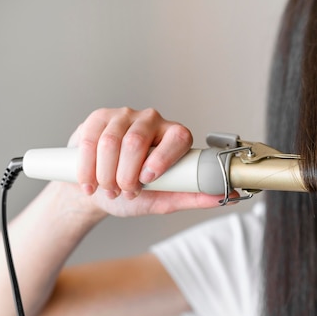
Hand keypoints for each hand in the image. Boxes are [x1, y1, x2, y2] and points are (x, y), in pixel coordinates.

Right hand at [66, 107, 227, 216]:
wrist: (98, 190)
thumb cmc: (134, 194)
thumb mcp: (165, 199)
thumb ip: (193, 197)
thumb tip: (229, 195)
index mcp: (175, 137)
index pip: (177, 137)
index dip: (162, 159)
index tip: (147, 180)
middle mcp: (153, 121)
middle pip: (137, 141)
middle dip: (126, 174)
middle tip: (124, 192)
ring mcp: (124, 116)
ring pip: (111, 142)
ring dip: (105, 174)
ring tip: (108, 189)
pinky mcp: (98, 117)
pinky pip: (90, 140)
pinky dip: (87, 167)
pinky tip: (89, 183)